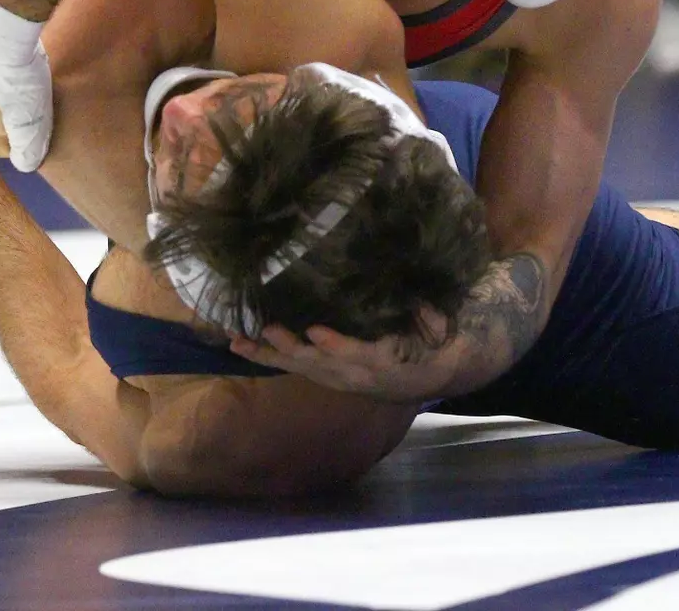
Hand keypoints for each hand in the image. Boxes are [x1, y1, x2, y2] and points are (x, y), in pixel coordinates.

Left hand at [227, 310, 464, 402]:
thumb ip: (429, 316)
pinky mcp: (327, 376)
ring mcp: (339, 378)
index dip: (338, 346)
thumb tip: (421, 300)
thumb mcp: (439, 327)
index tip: (316, 332)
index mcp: (385, 361)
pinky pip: (294, 368)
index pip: (360, 355)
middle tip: (268, 328)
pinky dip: (268, 357)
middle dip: (292, 347)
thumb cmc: (432, 341)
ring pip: (300, 367)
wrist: (432, 374)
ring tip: (239, 341)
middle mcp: (356, 374)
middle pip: (320, 363)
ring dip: (269, 354)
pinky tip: (241, 345)